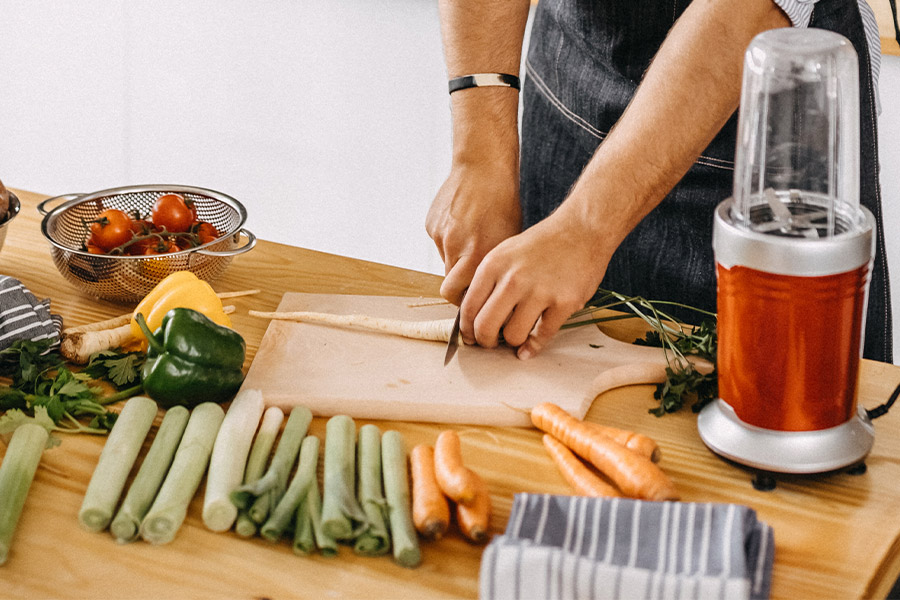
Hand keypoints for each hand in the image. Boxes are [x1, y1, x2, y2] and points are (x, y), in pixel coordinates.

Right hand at [426, 161, 520, 304]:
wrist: (482, 167)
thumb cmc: (502, 203)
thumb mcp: (507, 240)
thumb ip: (493, 268)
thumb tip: (489, 292)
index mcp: (478, 255)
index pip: (460, 296)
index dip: (467, 303)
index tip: (475, 304)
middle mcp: (456, 248)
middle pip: (448, 287)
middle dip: (458, 289)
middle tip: (472, 283)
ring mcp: (440, 235)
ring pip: (445, 263)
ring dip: (456, 260)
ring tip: (472, 241)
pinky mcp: (431, 224)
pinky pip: (439, 243)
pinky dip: (450, 239)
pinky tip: (463, 224)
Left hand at [459, 200, 613, 359]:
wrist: (581, 229)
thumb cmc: (541, 244)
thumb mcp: (505, 253)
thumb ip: (488, 282)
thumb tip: (473, 317)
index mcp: (493, 265)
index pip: (468, 308)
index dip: (467, 329)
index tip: (471, 337)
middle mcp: (513, 279)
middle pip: (485, 327)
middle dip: (485, 342)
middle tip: (490, 345)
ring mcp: (539, 291)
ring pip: (513, 336)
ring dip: (512, 342)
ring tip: (516, 338)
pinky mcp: (564, 303)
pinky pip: (542, 336)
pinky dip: (534, 347)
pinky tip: (530, 348)